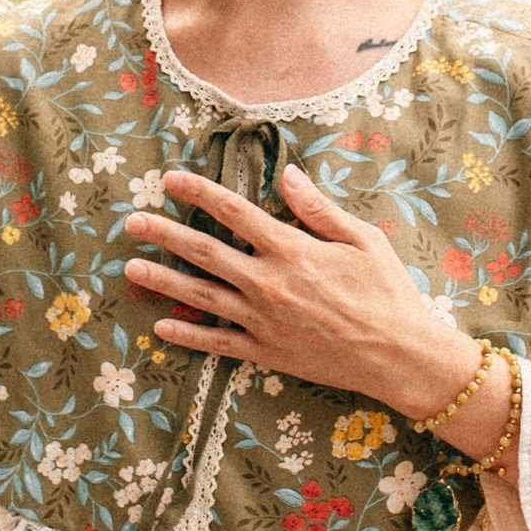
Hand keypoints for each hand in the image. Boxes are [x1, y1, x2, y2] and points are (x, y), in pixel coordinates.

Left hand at [126, 161, 477, 416]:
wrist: (400, 355)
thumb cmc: (387, 292)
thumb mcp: (362, 239)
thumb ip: (318, 209)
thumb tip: (286, 175)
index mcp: (291, 249)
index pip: (233, 211)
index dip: (198, 192)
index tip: (170, 179)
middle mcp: (268, 283)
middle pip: (204, 252)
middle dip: (163, 234)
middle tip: (131, 222)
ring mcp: (263, 321)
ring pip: (201, 296)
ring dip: (162, 282)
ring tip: (130, 269)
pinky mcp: (266, 352)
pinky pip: (217, 343)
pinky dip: (187, 335)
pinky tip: (160, 328)